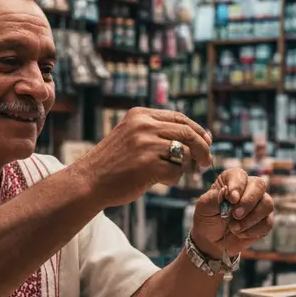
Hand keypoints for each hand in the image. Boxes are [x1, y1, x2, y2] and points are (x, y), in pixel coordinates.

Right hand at [76, 108, 212, 208]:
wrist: (89, 181)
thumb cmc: (113, 163)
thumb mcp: (131, 135)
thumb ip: (156, 131)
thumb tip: (196, 136)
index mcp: (140, 115)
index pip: (179, 118)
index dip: (198, 130)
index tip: (207, 141)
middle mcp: (144, 126)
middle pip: (188, 133)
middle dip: (202, 149)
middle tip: (206, 162)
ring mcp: (146, 144)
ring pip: (184, 153)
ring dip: (184, 167)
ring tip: (171, 174)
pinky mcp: (148, 165)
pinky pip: (175, 172)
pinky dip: (173, 179)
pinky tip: (160, 181)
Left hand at [190, 168, 273, 257]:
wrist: (212, 241)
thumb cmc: (207, 218)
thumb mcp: (204, 207)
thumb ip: (214, 198)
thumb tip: (226, 192)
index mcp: (232, 180)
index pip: (240, 175)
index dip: (238, 186)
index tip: (231, 199)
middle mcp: (249, 188)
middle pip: (259, 185)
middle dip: (248, 202)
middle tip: (235, 215)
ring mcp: (260, 204)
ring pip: (267, 204)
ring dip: (250, 219)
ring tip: (234, 228)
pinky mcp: (266, 220)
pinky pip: (267, 223)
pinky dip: (252, 231)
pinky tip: (240, 234)